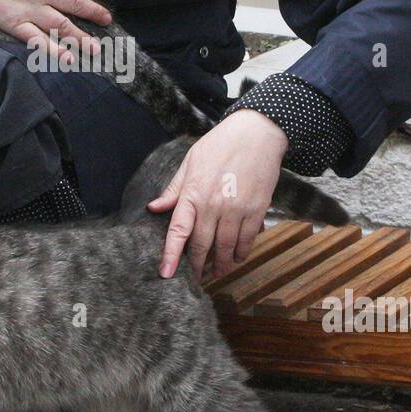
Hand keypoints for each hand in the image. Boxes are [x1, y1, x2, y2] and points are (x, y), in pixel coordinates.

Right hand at [0, 0, 111, 61]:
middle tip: (107, 20)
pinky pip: (38, 39)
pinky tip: (68, 59)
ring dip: (82, 38)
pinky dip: (54, 50)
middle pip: (76, 4)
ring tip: (96, 49)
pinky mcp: (12, 22)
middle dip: (94, 13)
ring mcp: (29, 8)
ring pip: (62, 25)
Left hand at [146, 110, 288, 282]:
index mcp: (193, 193)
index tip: (166, 273)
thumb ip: (174, 189)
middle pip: (202, 246)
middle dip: (197, 266)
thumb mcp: (191, 162)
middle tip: (194, 278)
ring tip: (216, 271)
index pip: (178, 231)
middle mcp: (213, 205)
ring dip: (221, 264)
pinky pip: (247, 240)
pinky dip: (242, 253)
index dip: (171, 255)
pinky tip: (237, 257)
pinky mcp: (256, 210)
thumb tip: (154, 207)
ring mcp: (236, 209)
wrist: (257, 133)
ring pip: (226, 248)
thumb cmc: (221, 144)